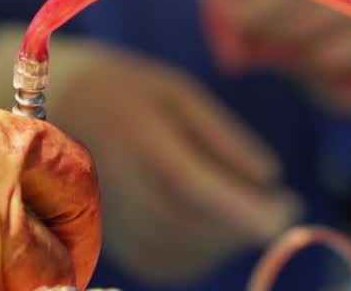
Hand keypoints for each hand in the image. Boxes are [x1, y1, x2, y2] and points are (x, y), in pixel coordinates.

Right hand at [0, 30, 300, 283]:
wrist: (58, 110)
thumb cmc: (127, 90)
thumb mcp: (176, 90)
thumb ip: (221, 133)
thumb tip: (271, 177)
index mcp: (135, 134)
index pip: (192, 182)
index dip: (244, 203)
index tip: (292, 206)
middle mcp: (120, 183)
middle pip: (194, 223)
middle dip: (246, 220)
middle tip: (278, 202)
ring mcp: (113, 221)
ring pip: (186, 249)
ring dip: (226, 236)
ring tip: (241, 203)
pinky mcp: (115, 245)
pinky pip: (171, 261)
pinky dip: (203, 248)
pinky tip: (212, 220)